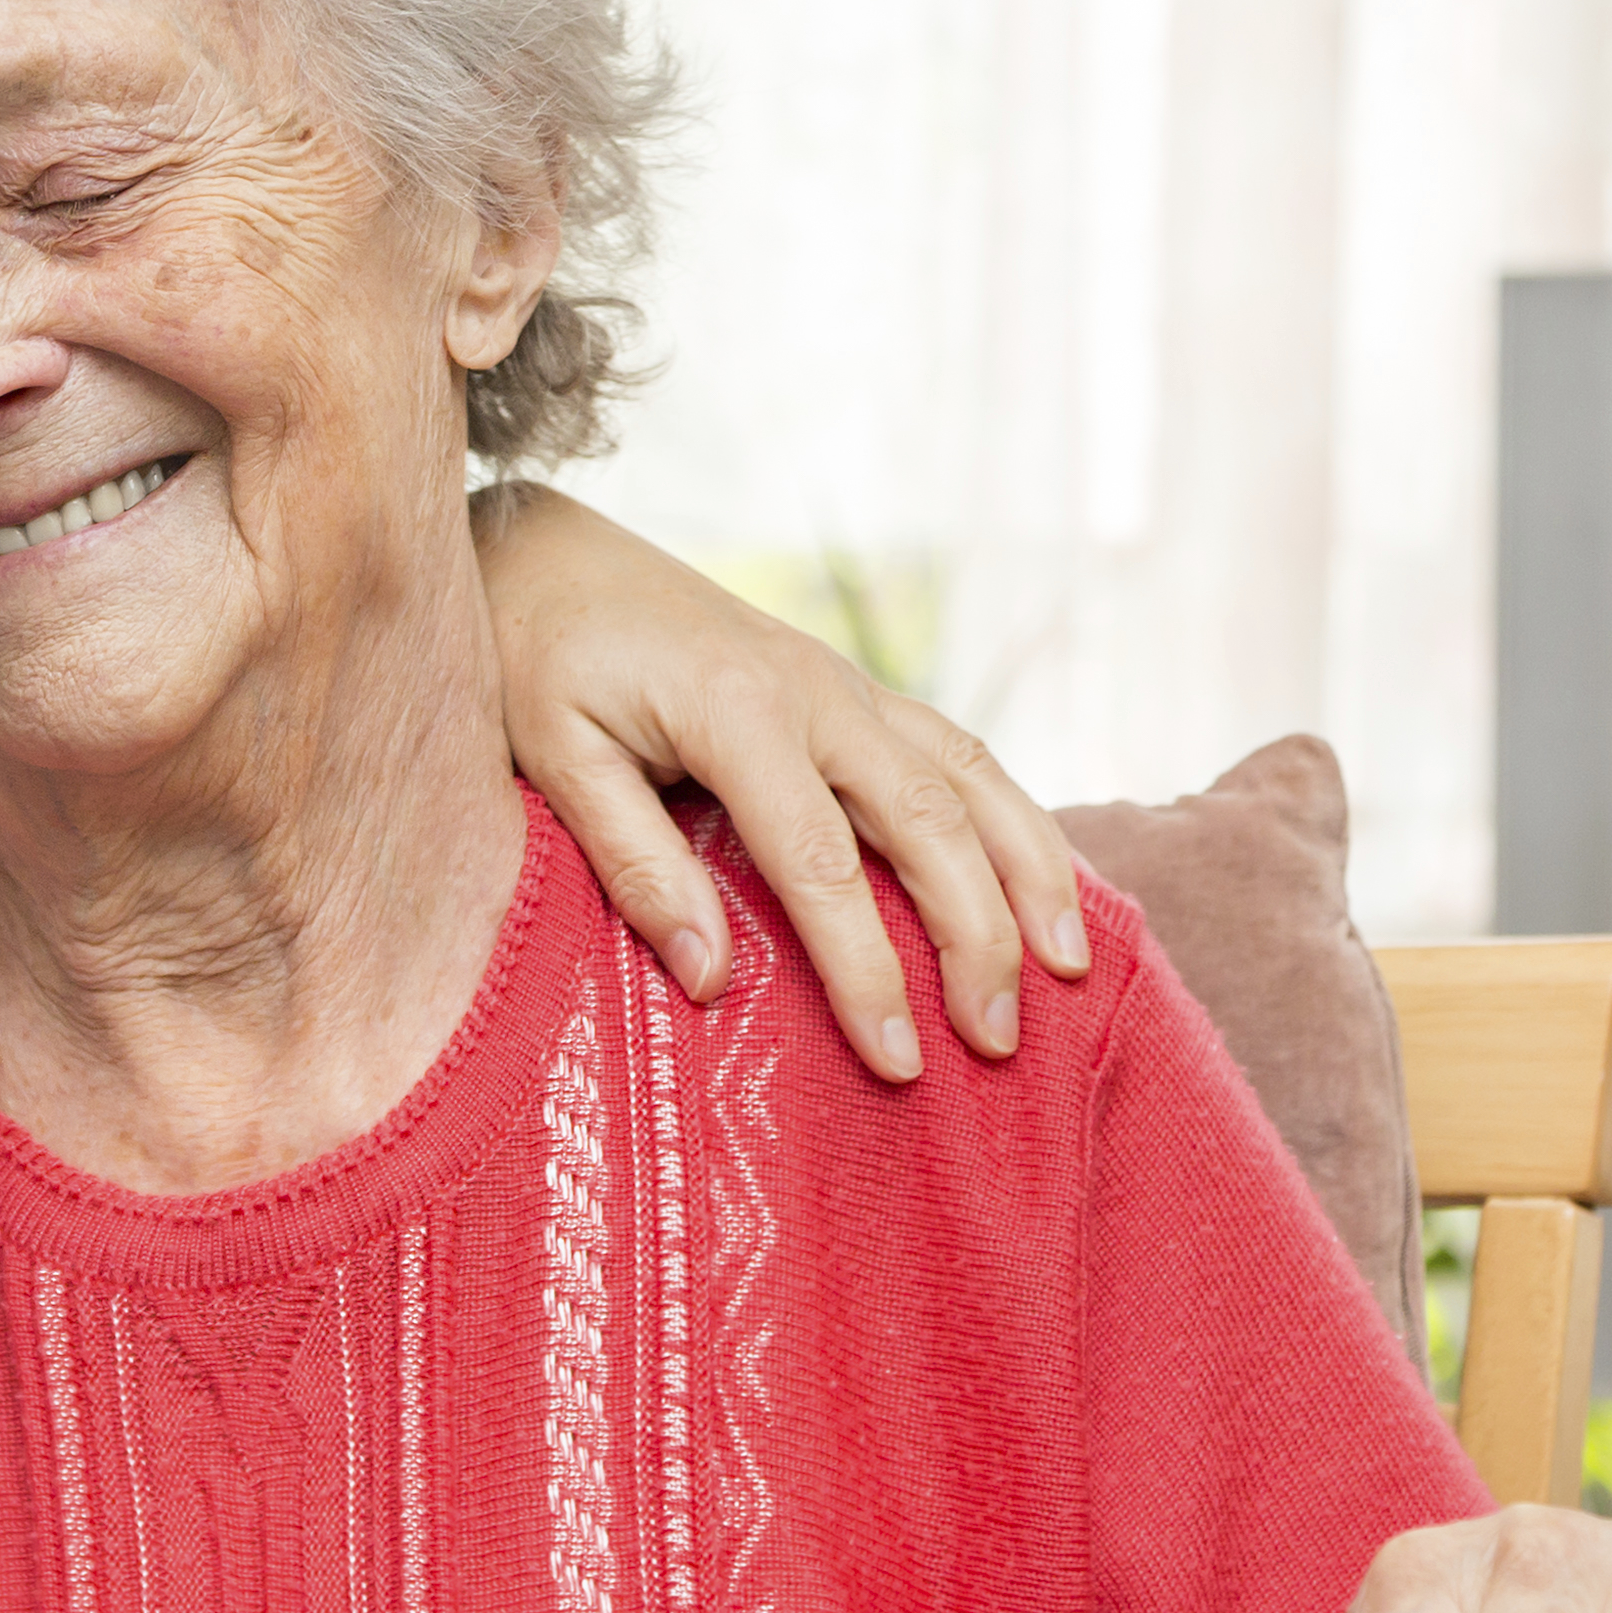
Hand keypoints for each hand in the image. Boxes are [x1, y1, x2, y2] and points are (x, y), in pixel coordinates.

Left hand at [474, 484, 1084, 1081]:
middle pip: (930, 824)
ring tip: (1071, 966)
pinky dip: (1014, 818)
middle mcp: (818, 694)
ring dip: (1031, 872)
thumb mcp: (556, 758)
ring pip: (973, 778)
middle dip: (977, 937)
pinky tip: (1043, 882)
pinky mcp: (855, 689)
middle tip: (997, 1042)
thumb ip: (631, 863)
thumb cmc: (540, 660)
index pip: (823, 865)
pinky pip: (959, 753)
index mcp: (739, 713)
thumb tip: (712, 977)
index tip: (897, 1059)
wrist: (548, 553)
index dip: (867, 969)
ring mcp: (847, 685)